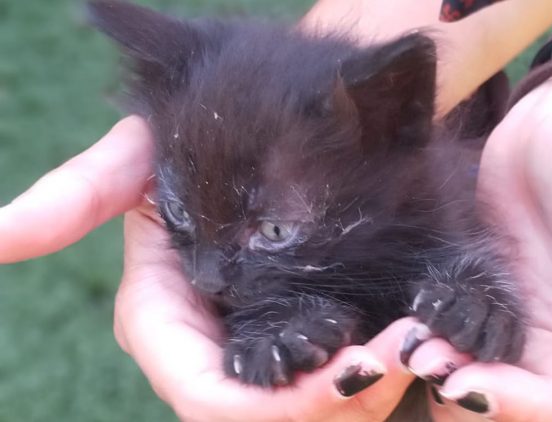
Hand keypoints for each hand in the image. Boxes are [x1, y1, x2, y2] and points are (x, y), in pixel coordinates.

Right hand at [0, 117, 417, 421]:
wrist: (249, 130)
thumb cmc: (188, 141)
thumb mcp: (133, 159)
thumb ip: (79, 195)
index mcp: (166, 325)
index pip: (209, 397)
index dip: (272, 406)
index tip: (347, 372)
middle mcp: (212, 347)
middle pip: (269, 416)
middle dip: (334, 401)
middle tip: (402, 353)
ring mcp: (258, 343)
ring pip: (312, 406)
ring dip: (368, 388)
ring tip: (420, 344)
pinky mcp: (300, 329)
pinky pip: (339, 374)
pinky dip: (376, 369)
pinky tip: (415, 337)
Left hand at [414, 69, 551, 421]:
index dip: (543, 411)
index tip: (478, 387)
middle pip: (547, 410)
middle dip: (487, 396)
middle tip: (432, 366)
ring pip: (506, 386)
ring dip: (459, 377)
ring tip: (418, 349)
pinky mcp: (512, 317)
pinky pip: (478, 351)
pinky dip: (449, 349)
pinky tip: (418, 332)